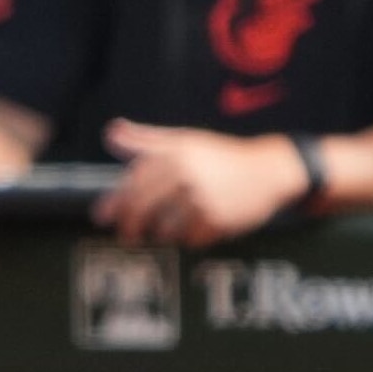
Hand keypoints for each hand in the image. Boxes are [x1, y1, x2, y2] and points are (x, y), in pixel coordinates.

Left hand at [95, 120, 311, 245]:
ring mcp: (203, 199)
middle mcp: (186, 176)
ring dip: (160, 233)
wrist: (270, 169)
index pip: (135, 181)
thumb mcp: (184, 139)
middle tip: (125, 235)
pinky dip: (187, 239)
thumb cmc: (222, 154)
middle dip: (130, 224)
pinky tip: (190, 233)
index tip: (102, 215)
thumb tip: (111, 133)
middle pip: (144, 206)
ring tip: (160, 231)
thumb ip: (146, 139)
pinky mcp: (220, 220)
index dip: (117, 200)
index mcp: (174, 155)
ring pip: (166, 226)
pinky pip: (191, 239)